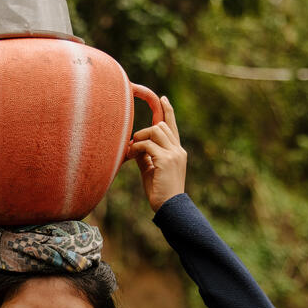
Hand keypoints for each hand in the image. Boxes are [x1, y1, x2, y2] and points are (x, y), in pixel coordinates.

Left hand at [128, 96, 185, 211]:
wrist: (170, 209)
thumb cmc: (160, 192)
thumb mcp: (151, 171)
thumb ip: (146, 157)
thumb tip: (135, 147)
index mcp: (177, 152)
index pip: (172, 126)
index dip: (168, 111)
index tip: (162, 99)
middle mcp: (178, 150)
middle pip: (160, 125)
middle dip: (144, 131)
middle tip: (132, 145)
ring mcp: (174, 154)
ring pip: (155, 130)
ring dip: (139, 138)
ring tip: (131, 151)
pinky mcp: (166, 160)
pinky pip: (147, 144)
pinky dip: (136, 148)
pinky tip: (130, 156)